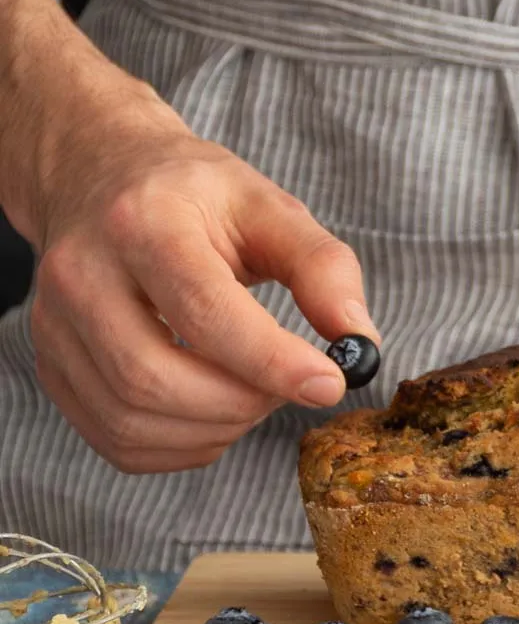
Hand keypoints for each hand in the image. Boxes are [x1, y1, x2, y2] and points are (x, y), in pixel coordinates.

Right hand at [28, 125, 379, 473]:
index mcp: (143, 223)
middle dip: (242, 403)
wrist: (101, 176)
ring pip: (132, 421)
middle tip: (289, 385)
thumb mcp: (268, 206)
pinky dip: (183, 447)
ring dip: (216, 430)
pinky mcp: (54, 368)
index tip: (328, 383)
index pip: (204, 311)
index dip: (271, 361)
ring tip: (255, 394)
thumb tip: (359, 339)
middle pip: (154, 378)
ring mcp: (56, 327)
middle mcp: (83, 275)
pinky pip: (119, 443)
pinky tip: (216, 413)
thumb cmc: (193, 196)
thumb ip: (322, 267)